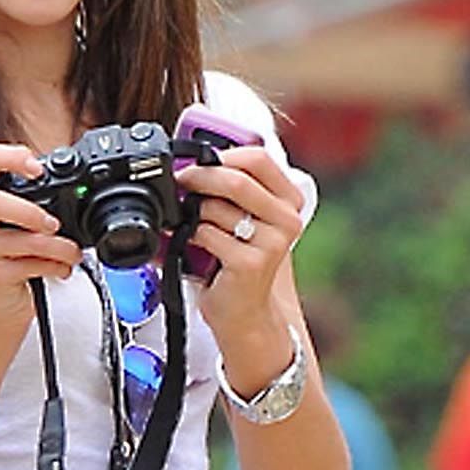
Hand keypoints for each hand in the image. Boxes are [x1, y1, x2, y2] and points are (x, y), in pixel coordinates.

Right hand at [0, 144, 83, 340]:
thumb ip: (38, 203)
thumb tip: (78, 192)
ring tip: (72, 252)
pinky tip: (61, 269)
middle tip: (53, 224)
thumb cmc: (13, 262)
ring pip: (22, 239)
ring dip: (59, 246)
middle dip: (29, 211)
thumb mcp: (22, 226)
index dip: (8, 156)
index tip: (36, 167)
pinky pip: (28, 266)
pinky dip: (54, 266)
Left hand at [174, 140, 308, 378]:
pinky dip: (192, 237)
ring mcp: (272, 242)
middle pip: (237, 179)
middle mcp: (287, 219)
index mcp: (289, 201)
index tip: (199, 162)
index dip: (223, 156)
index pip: (258, 159)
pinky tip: (193, 246)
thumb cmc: (238, 263)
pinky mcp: (251, 263)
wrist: (245, 314)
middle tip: (181, 182)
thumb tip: (193, 163)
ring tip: (189, 224)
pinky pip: (208, 234)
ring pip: (217, 207)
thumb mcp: (243, 220)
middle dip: (200, 177)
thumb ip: (232, 192)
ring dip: (193, 213)